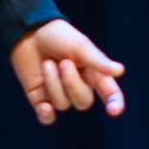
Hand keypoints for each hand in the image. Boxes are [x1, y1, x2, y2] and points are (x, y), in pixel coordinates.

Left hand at [8, 19, 126, 124]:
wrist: (29, 31)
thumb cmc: (59, 36)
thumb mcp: (80, 46)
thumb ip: (98, 61)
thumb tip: (119, 70)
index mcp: (93, 73)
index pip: (109, 93)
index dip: (115, 103)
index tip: (113, 111)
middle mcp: (78, 86)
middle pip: (83, 102)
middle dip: (72, 83)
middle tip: (63, 62)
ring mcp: (58, 93)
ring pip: (62, 104)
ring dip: (53, 83)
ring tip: (47, 63)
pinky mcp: (40, 98)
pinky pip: (47, 117)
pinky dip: (46, 115)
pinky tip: (45, 107)